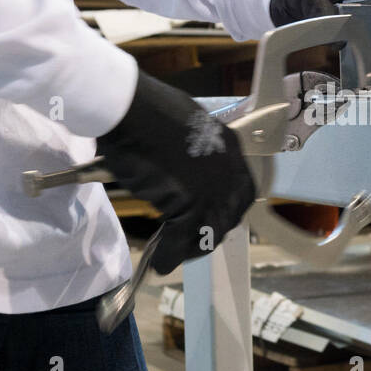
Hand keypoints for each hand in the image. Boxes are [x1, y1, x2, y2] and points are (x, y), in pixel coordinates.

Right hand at [96, 73, 255, 274]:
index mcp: (229, 146)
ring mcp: (212, 187)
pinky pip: (182, 237)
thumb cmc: (146, 112)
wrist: (129, 108)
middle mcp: (229, 168)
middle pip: (229, 215)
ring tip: (174, 254)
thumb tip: (182, 174)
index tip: (210, 221)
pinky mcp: (191, 202)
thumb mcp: (183, 131)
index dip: (227, 211)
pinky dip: (170, 254)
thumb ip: (192, 155)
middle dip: (211, 232)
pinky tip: (160, 261)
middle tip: (190, 243)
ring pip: (210, 229)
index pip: (241, 191)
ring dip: (192, 246)